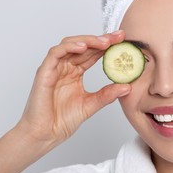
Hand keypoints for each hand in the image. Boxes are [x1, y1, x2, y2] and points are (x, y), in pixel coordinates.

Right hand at [17, 31, 130, 145]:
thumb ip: (107, 94)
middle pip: (84, 46)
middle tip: (118, 37)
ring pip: (70, 44)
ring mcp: (54, 68)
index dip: (107, 46)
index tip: (123, 41)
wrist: (45, 134)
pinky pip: (55, 53)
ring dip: (87, 40)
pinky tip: (83, 47)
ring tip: (104, 42)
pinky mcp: (44, 72)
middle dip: (102, 39)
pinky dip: (69, 47)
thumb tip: (127, 87)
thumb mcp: (91, 104)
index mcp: (75, 73)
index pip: (93, 54)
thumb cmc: (62, 120)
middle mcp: (65, 67)